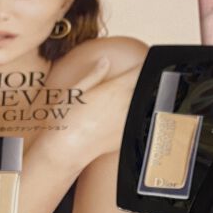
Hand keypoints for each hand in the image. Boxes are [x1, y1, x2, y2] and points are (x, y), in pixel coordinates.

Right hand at [40, 57, 138, 171]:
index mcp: (115, 89)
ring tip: (126, 98)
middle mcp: (126, 104)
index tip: (138, 65)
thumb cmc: (66, 120)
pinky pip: (136, 121)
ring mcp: (129, 121)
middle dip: (142, 82)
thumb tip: (105, 62)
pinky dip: (134, 116)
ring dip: (140, 98)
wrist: (68, 150)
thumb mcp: (76, 90)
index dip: (140, 66)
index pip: (139, 71)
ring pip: (144, 104)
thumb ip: (94, 75)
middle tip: (135, 79)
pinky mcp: (127, 135)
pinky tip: (120, 116)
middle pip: (145, 87)